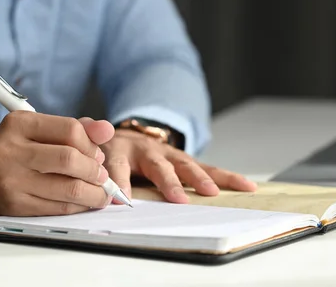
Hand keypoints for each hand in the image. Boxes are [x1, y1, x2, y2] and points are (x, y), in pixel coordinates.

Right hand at [0, 111, 115, 225]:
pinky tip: (85, 203)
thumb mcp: (33, 131)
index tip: (97, 154)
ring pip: (69, 188)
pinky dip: (79, 206)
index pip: (70, 130)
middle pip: (70, 160)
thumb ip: (73, 128)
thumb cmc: (8, 153)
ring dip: (94, 193)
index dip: (91, 144)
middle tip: (101, 176)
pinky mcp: (14, 205)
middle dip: (95, 170)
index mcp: (18, 123)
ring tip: (101, 192)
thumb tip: (108, 130)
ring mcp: (10, 180)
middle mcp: (11, 150)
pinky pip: (58, 208)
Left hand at [97, 128, 257, 203]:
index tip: (123, 201)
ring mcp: (170, 154)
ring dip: (200, 180)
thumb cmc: (109, 150)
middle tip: (176, 199)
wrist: (127, 133)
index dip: (121, 182)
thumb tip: (89, 182)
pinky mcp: (187, 160)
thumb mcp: (93, 151)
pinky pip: (210, 168)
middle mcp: (148, 150)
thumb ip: (89, 160)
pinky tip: (246, 186)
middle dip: (169, 183)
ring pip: (187, 166)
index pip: (118, 166)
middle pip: (159, 166)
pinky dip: (228, 177)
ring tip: (213, 193)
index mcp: (120, 150)